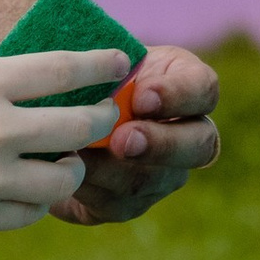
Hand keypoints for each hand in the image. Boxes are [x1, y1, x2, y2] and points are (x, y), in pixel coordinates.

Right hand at [0, 43, 129, 244]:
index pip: (62, 69)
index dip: (100, 65)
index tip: (119, 63)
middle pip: (79, 124)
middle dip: (98, 120)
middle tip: (101, 117)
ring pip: (64, 175)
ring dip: (69, 167)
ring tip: (61, 162)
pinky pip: (32, 211)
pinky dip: (35, 201)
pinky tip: (24, 191)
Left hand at [54, 42, 222, 224]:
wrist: (56, 110)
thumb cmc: (83, 69)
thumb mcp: (97, 56)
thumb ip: (104, 62)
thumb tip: (92, 66)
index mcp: (186, 86)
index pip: (203, 89)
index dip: (177, 96)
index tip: (141, 96)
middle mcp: (186, 135)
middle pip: (198, 145)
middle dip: (160, 144)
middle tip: (123, 139)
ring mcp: (162, 175)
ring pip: (150, 181)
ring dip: (113, 170)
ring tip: (80, 155)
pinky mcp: (127, 203)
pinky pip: (116, 204)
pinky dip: (89, 189)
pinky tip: (66, 172)